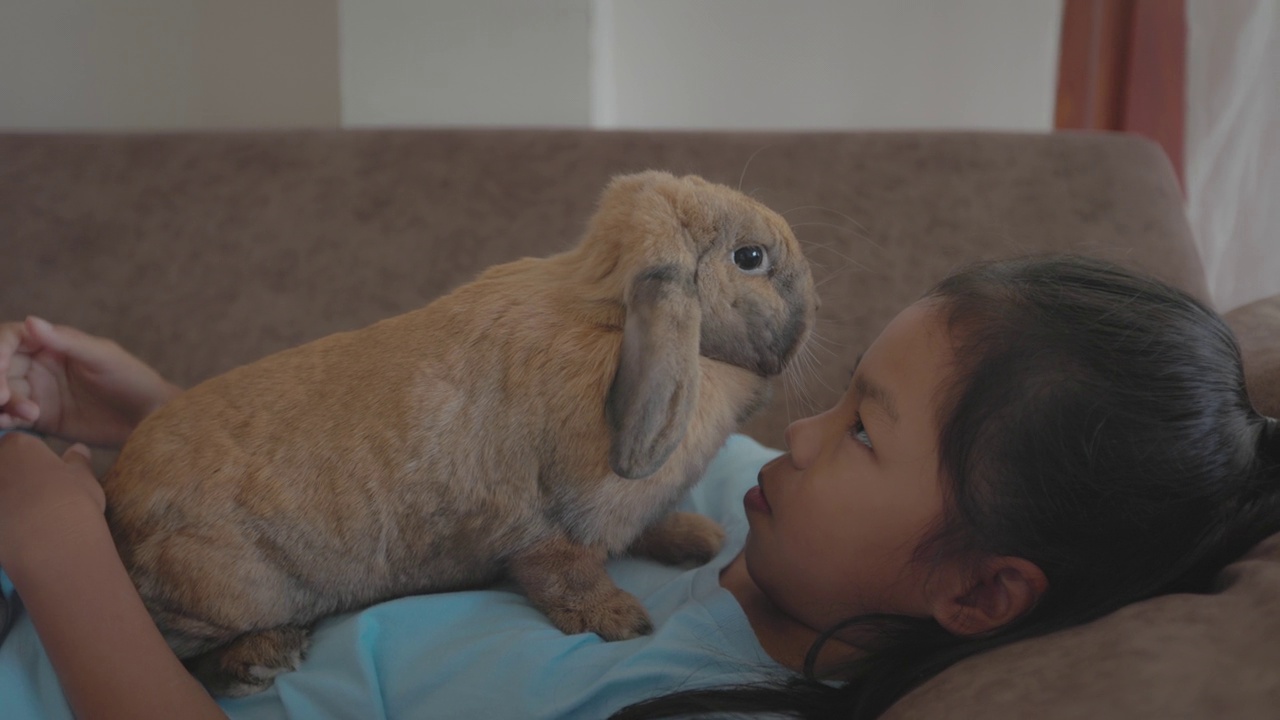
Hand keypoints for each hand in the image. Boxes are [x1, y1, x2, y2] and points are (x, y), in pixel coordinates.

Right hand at [0, 317, 181, 447]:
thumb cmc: (132, 379)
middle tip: (3, 397)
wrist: (149, 418)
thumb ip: (66, 342)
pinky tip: (8, 425)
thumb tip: (31, 321)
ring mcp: (35, 392)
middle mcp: (36, 365)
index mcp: (49, 342)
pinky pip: (9, 417)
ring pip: (1, 393)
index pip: (9, 339)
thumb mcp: (102, 358)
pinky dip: (2, 421)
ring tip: (22, 415)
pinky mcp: (38, 418)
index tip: (0, 368)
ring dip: (0, 404)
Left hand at [0, 433, 103, 566]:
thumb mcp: (85, 478)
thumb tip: (79, 449)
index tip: (46, 475)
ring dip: (7, 500)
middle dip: (13, 478)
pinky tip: (16, 534)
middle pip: (1, 466)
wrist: (53, 545)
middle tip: (35, 496)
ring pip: (0, 492)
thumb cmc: (73, 502)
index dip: (33, 460)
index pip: (18, 444)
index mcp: (17, 446)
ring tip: (26, 517)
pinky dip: (4, 522)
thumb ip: (78, 461)